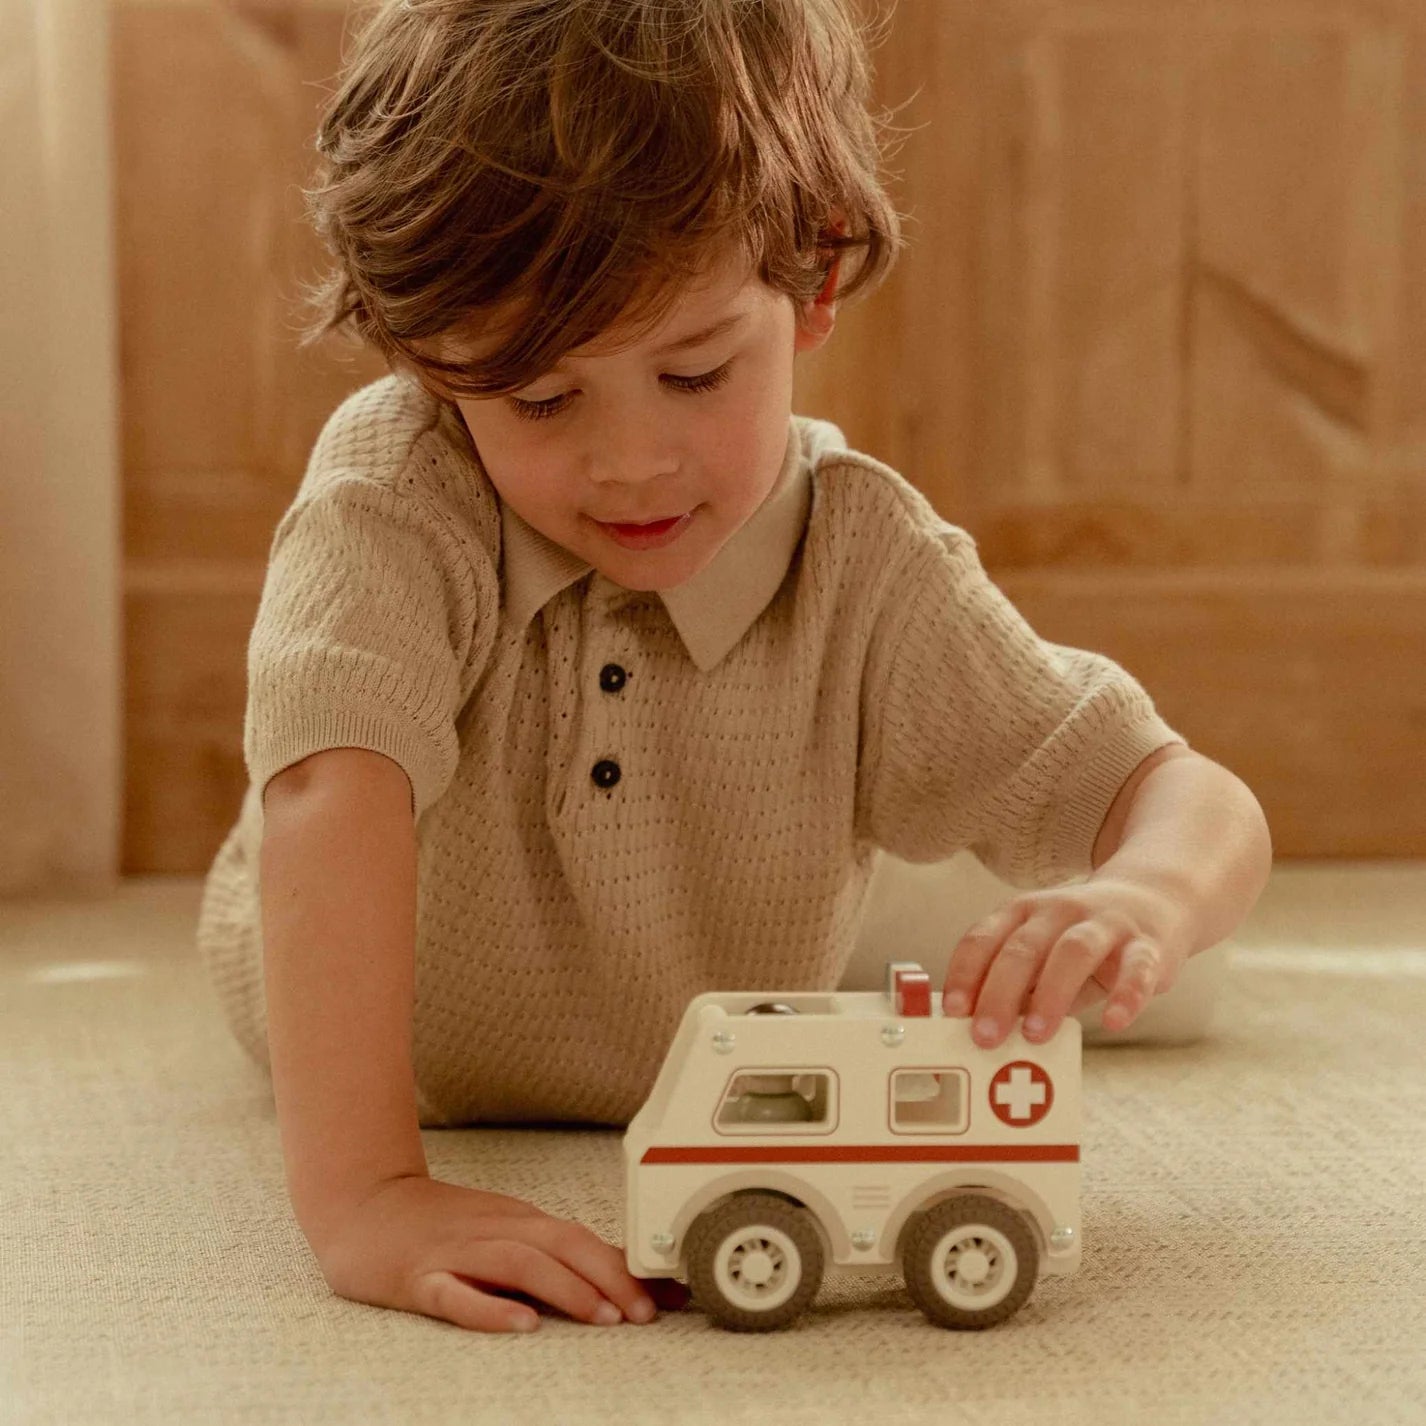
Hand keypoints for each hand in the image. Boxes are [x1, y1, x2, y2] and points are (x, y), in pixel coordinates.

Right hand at [311, 1174, 686, 1332]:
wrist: (362, 1202)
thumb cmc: (439, 1224)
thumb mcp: (503, 1232)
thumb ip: (553, 1257)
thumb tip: (620, 1281)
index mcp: (519, 1223)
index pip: (584, 1239)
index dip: (627, 1266)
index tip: (668, 1296)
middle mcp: (495, 1231)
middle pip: (563, 1245)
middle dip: (610, 1278)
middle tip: (645, 1313)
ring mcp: (456, 1253)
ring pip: (521, 1264)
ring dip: (567, 1289)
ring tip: (603, 1318)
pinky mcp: (417, 1278)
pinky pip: (457, 1294)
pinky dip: (491, 1309)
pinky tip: (519, 1325)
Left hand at [940, 876, 1191, 1048]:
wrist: (1154, 900)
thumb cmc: (1081, 943)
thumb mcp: (1041, 954)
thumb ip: (1017, 987)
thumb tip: (982, 1030)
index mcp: (1023, 913)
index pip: (983, 937)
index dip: (965, 973)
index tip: (952, 1011)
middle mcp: (1059, 912)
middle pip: (1023, 947)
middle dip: (999, 992)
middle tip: (985, 1036)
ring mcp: (1105, 925)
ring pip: (1073, 951)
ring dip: (1051, 993)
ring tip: (1036, 1034)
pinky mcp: (1147, 945)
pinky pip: (1138, 968)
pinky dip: (1125, 996)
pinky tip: (1113, 1022)